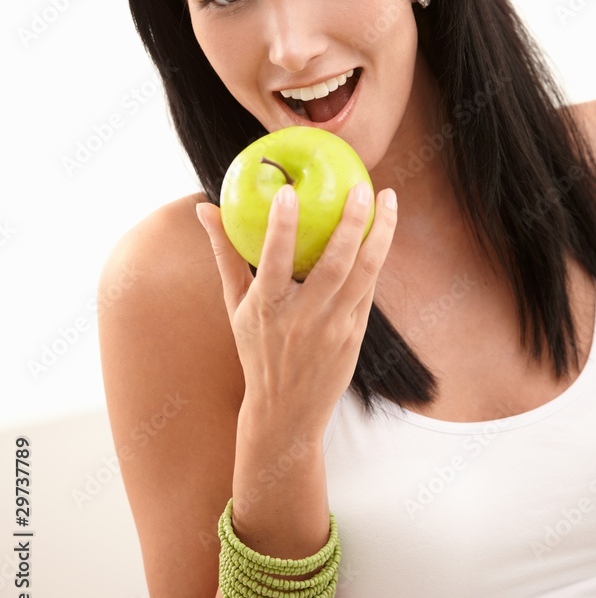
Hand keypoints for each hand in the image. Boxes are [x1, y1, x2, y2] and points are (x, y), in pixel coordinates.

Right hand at [196, 182, 397, 435]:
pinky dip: (377, 256)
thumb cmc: (256, 347)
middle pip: (335, 263)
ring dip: (381, 233)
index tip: (288, 190)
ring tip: (389, 198)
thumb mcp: (236, 304)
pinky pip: (368, 288)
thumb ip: (225, 253)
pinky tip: (383, 230)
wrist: (286, 411)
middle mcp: (303, 317)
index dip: (281, 226)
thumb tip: (204, 206)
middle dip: (352, 221)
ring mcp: (334, 327)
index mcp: (268, 307)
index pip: (274, 260)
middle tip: (362, 186)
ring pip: (365, 272)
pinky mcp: (355, 335)